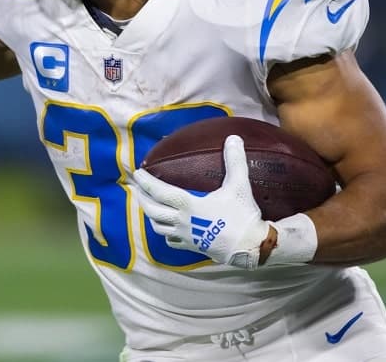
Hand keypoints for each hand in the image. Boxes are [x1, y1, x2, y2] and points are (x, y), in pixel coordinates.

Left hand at [132, 135, 273, 269]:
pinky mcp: (193, 247)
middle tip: (135, 188)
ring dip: (151, 215)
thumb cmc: (242, 216)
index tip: (137, 173)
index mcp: (189, 206)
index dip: (146, 182)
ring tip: (148, 206)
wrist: (250, 247)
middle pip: (153, 211)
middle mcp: (182, 222)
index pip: (160, 192)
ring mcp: (186, 237)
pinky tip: (167, 229)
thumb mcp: (239, 185)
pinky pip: (171, 241)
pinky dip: (165, 233)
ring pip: (158, 227)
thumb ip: (235, 161)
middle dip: (142, 198)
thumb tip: (233, 138)